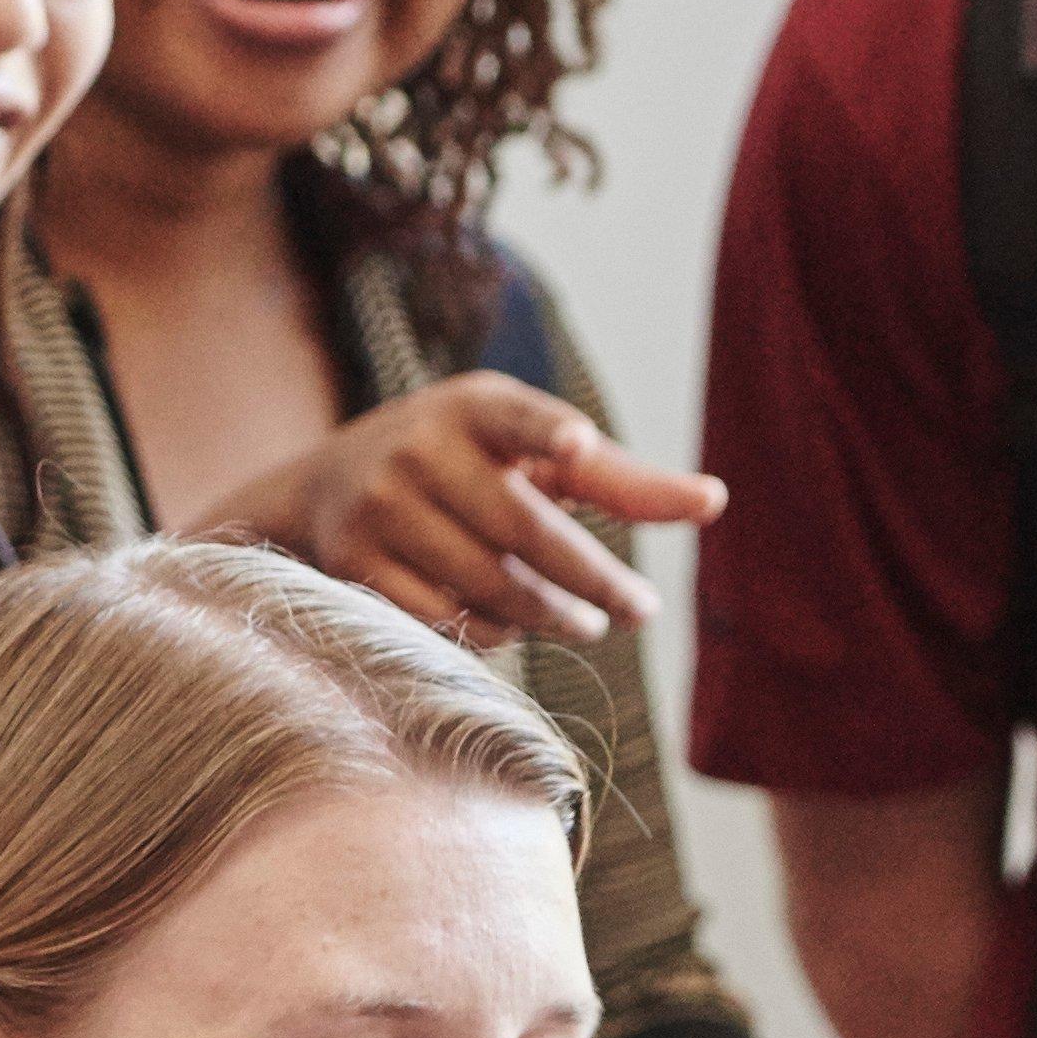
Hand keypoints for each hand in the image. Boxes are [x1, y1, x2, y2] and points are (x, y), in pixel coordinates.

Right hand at [201, 371, 722, 645]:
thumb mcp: (526, 450)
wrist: (323, 488)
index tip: (578, 445)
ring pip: (488, 583)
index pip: (519, 417)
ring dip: (547, 614)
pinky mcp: (353, 561)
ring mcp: (380, 504)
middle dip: (593, 579)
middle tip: (639, 609)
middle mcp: (420, 446)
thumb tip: (713, 501)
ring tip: (582, 622)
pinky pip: (445, 618)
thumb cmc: (462, 464)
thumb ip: (615, 477)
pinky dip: (490, 631)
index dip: (548, 433)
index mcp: (475, 406)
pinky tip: (507, 625)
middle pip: (525, 528)